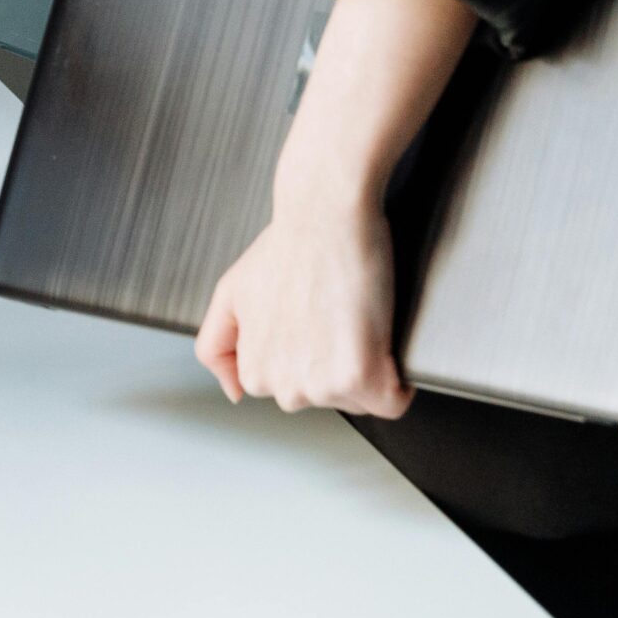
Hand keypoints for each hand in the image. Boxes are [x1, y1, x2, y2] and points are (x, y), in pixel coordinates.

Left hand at [194, 187, 412, 418]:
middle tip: (336, 315)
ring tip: (353, 318)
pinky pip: (392, 402)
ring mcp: (319, 386)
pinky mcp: (357, 375)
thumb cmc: (288, 246)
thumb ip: (218, 347)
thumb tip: (235, 392)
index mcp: (254, 372)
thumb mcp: (231, 295)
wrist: (323, 215)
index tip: (318, 323)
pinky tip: (380, 338)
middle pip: (332, 398)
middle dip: (341, 363)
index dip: (317, 355)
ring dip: (371, 366)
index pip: (300, 391)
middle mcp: (282, 387)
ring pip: (362, 398)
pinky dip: (399, 380)